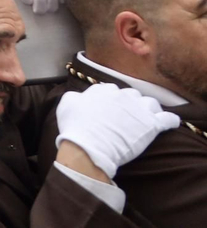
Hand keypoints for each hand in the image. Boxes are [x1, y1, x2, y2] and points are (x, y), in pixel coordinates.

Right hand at [56, 82, 179, 179]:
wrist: (90, 146)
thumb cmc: (76, 127)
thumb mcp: (66, 105)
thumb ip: (75, 96)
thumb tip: (80, 96)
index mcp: (103, 90)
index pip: (111, 90)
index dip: (112, 100)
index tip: (110, 109)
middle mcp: (122, 95)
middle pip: (132, 94)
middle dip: (131, 103)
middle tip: (127, 116)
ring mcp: (138, 109)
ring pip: (151, 103)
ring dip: (149, 109)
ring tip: (147, 118)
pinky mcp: (152, 125)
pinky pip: (169, 119)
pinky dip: (170, 120)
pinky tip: (169, 123)